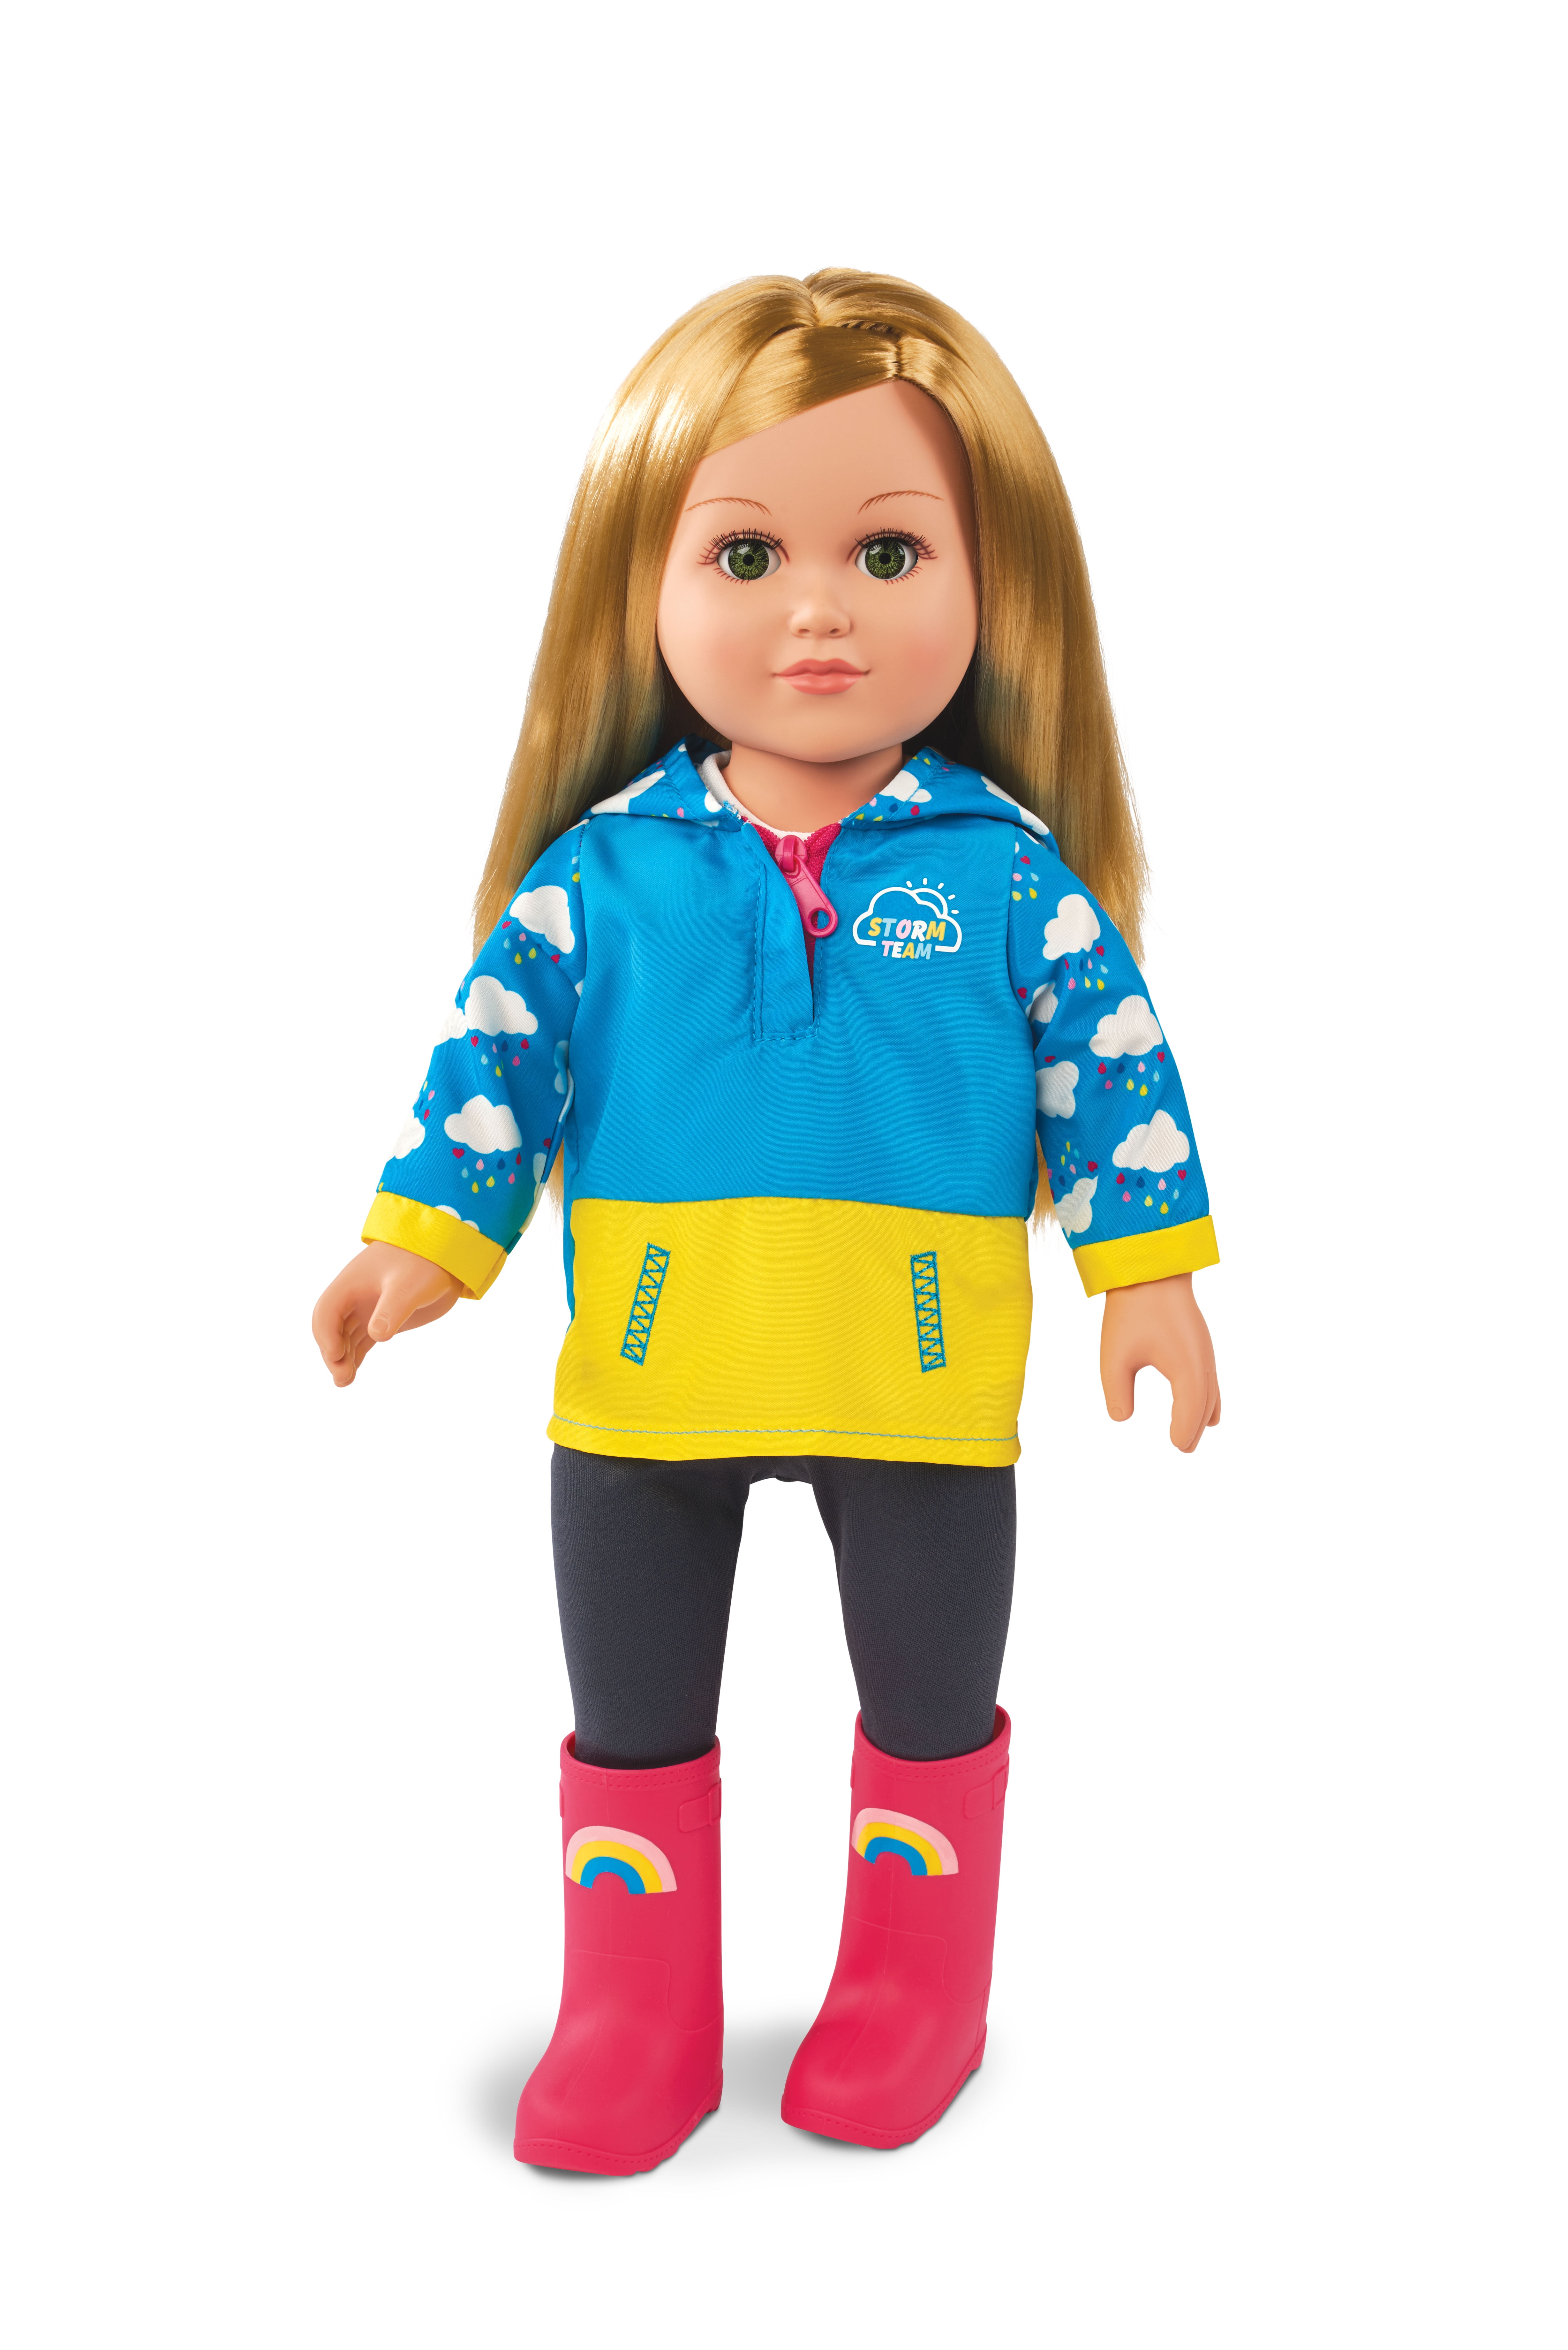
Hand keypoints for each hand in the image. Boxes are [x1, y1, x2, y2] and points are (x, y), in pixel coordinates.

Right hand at [311, 1241, 462, 1387]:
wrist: (445, 1255)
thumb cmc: (424, 1263)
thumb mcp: (409, 1285)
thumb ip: (392, 1309)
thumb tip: (377, 1335)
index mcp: (351, 1283)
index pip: (326, 1312)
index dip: (326, 1335)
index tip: (337, 1356)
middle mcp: (354, 1297)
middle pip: (331, 1328)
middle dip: (332, 1353)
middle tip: (344, 1378)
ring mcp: (367, 1309)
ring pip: (344, 1337)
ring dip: (342, 1359)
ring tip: (346, 1381)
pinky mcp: (382, 1319)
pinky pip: (360, 1340)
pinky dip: (354, 1356)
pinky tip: (353, 1373)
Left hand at [1100, 1271, 1220, 1452]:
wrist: (1151, 1270)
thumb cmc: (1131, 1311)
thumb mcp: (1115, 1356)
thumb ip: (1117, 1392)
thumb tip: (1121, 1418)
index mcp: (1186, 1369)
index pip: (1190, 1411)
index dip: (1183, 1431)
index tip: (1175, 1446)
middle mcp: (1202, 1362)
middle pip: (1205, 1405)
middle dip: (1194, 1428)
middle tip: (1182, 1448)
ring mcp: (1204, 1351)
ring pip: (1211, 1392)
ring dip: (1202, 1414)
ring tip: (1190, 1434)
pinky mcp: (1200, 1342)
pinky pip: (1210, 1379)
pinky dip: (1207, 1397)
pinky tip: (1204, 1407)